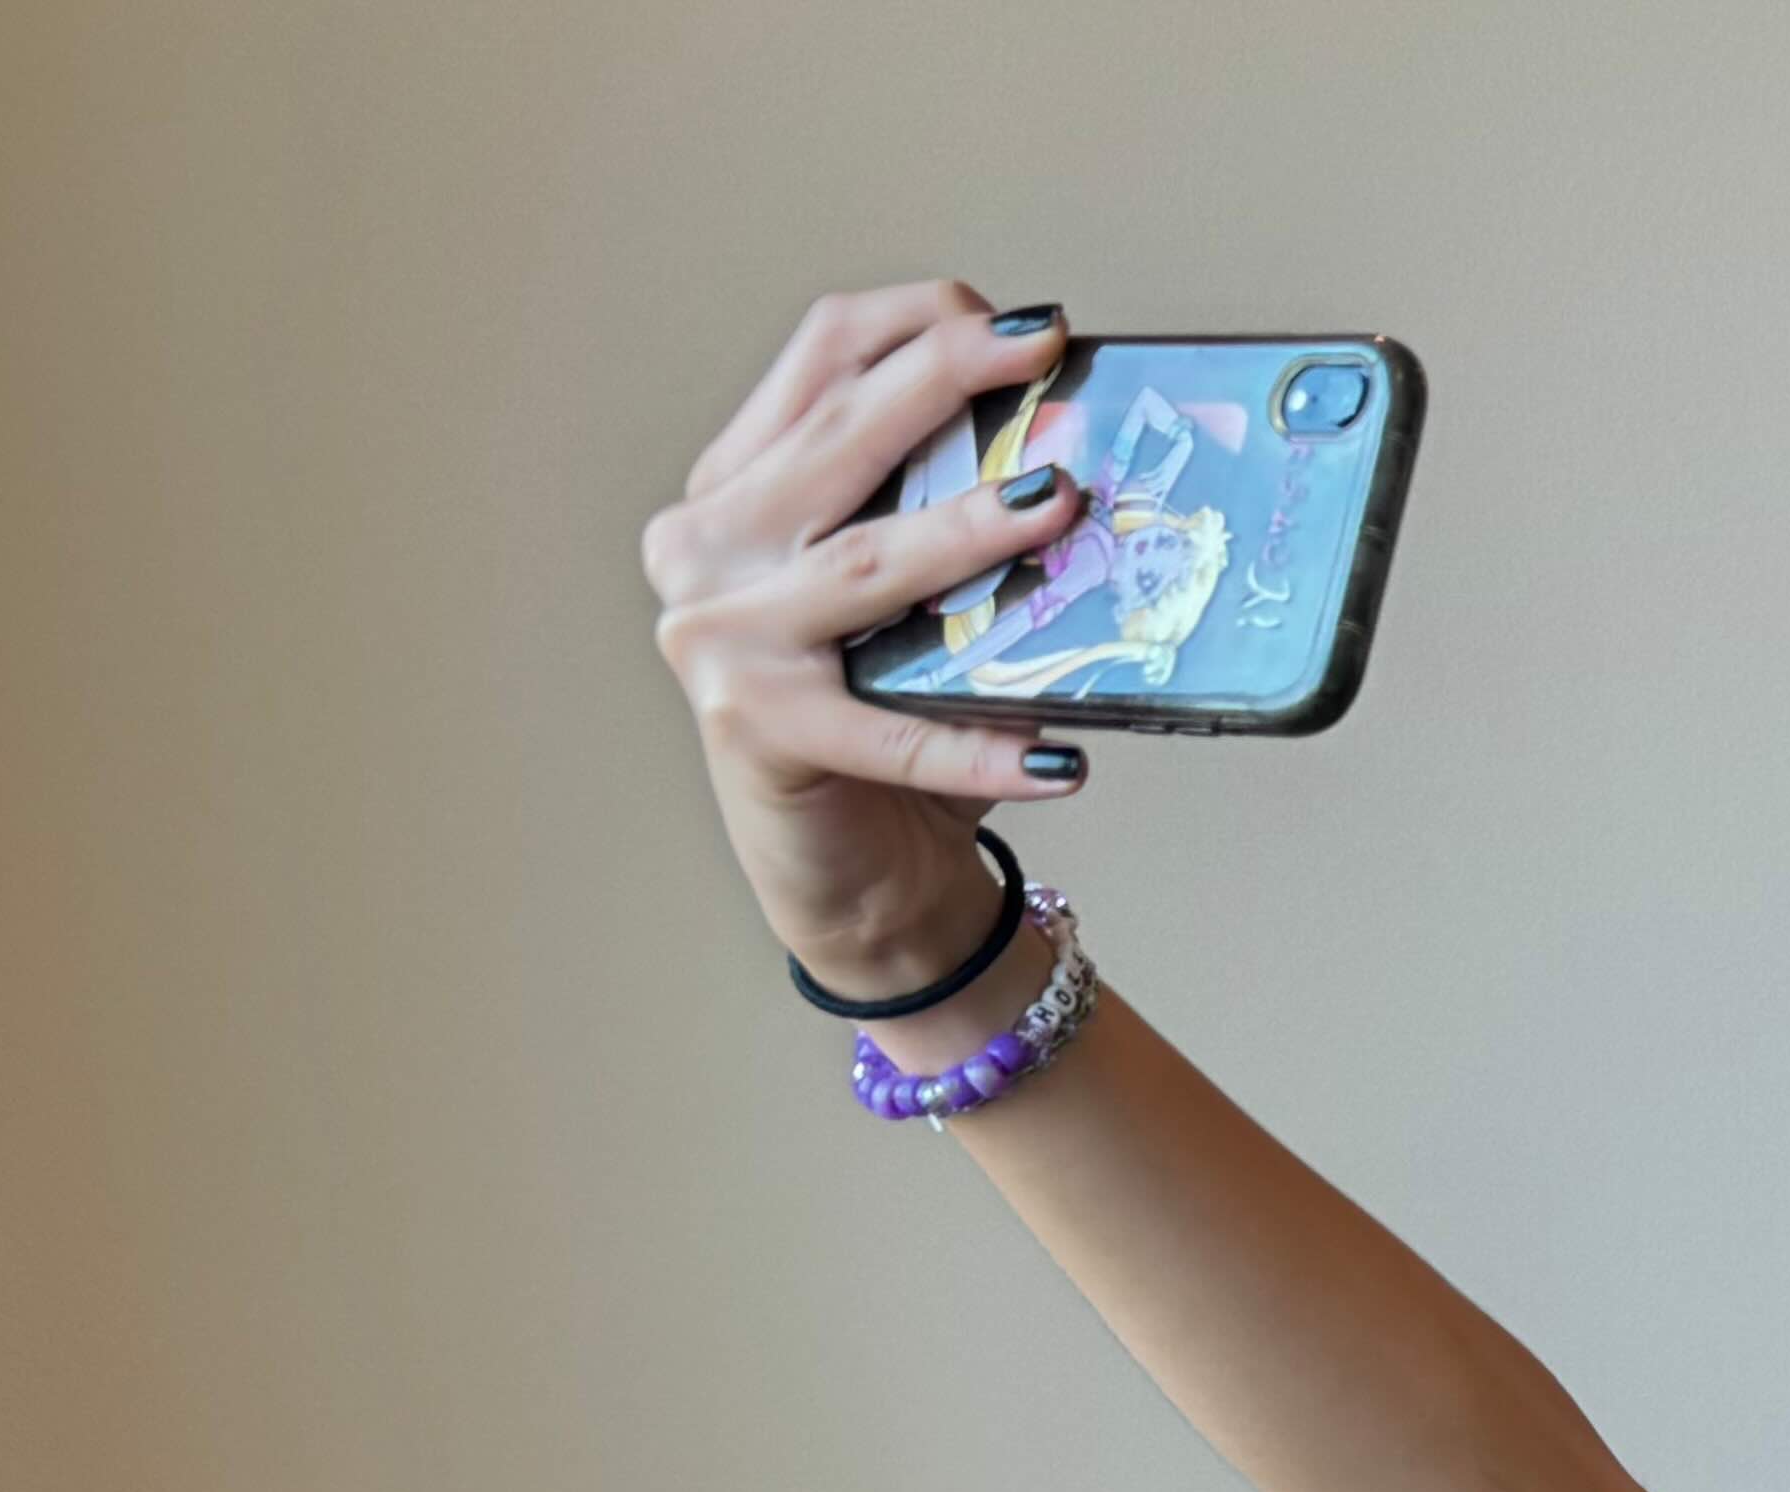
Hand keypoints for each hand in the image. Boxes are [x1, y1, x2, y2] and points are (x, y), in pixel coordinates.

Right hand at [639, 282, 1102, 998]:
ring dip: (970, 531)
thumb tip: (1081, 452)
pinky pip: (892, 733)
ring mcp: (721, 636)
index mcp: (737, 487)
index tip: (1020, 323)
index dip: (914, 327)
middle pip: (839, 437)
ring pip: (867, 562)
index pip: (817, 362)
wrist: (847, 868)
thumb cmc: (888, 710)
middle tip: (1042, 350)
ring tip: (1060, 504)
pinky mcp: (758, 729)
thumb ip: (943, 512)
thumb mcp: (907, 592)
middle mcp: (708, 547)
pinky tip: (1061, 757)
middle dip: (945, 379)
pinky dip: (982, 750)